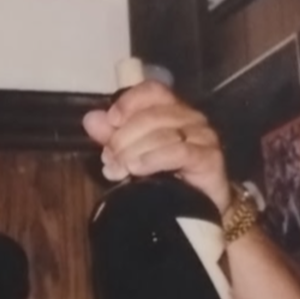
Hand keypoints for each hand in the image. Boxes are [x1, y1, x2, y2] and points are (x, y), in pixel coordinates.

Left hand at [82, 80, 230, 213]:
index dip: (128, 102)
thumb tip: (91, 118)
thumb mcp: (130, 154)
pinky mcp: (209, 158)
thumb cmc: (163, 177)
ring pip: (162, 134)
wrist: (196, 207)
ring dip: (132, 152)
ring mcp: (202, 137)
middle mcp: (190, 118)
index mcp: (171, 110)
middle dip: (123, 138)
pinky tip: (137, 169)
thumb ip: (112, 136)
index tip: (111, 122)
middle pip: (152, 115)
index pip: (152, 91)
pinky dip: (153, 160)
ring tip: (117, 170)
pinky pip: (178, 152)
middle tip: (108, 159)